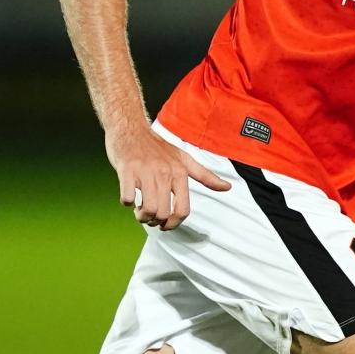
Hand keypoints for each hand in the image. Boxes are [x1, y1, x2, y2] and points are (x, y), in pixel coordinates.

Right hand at [106, 127, 230, 230]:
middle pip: (162, 213)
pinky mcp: (127, 170)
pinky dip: (127, 202)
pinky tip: (128, 196)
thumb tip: (228, 187)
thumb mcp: (183, 159)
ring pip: (147, 209)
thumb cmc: (156, 147)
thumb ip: (205, 176)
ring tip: (139, 209)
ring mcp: (145, 171)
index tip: (165, 225)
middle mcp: (164, 172)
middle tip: (148, 216)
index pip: (182, 210)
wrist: (130, 128)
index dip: (173, 224)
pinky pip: (127, 198)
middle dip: (154, 221)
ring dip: (141, 216)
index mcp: (180, 173)